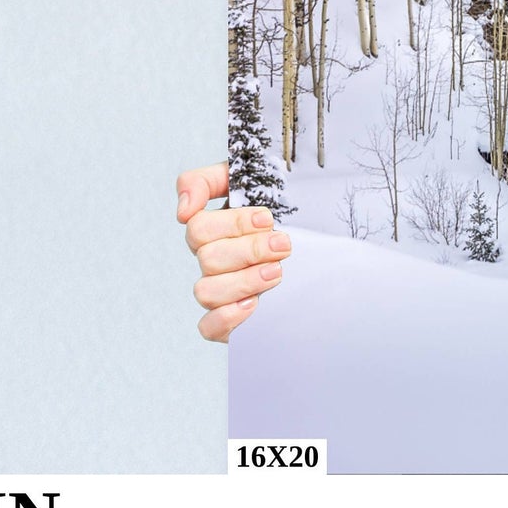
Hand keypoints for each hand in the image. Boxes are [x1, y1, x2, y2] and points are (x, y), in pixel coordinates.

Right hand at [177, 162, 290, 342]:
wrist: (324, 250)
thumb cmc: (286, 210)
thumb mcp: (252, 180)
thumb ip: (207, 181)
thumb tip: (183, 210)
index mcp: (214, 230)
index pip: (198, 228)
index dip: (234, 223)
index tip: (267, 219)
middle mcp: (213, 261)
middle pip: (208, 258)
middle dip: (250, 250)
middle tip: (283, 245)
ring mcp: (220, 291)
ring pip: (206, 292)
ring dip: (244, 281)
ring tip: (277, 272)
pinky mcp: (229, 320)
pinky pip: (208, 327)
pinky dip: (227, 317)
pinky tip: (253, 304)